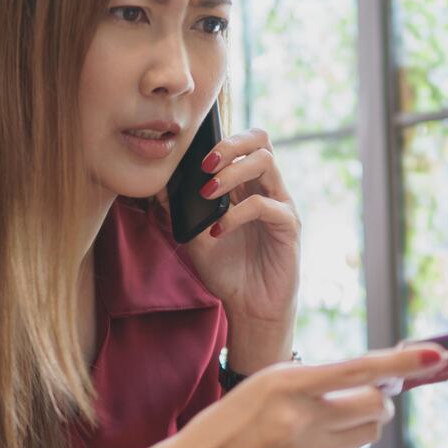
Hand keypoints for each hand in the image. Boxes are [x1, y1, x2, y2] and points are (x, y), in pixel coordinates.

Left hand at [161, 127, 299, 329]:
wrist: (249, 307)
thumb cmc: (227, 270)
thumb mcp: (194, 238)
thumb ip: (180, 211)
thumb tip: (159, 185)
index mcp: (246, 186)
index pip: (243, 142)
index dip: (220, 140)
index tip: (192, 158)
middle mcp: (266, 189)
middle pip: (260, 140)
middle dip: (230, 144)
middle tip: (204, 165)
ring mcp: (280, 205)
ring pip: (265, 162)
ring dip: (231, 172)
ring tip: (207, 193)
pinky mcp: (288, 226)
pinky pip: (265, 205)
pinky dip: (236, 214)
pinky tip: (217, 231)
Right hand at [161, 343, 447, 447]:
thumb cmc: (223, 426)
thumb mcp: (261, 387)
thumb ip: (313, 381)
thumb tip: (374, 380)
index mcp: (287, 385)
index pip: (360, 369)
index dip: (404, 361)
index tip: (437, 353)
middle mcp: (303, 421)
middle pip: (378, 406)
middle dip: (383, 395)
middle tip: (374, 389)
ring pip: (368, 434)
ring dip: (365, 420)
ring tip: (335, 415)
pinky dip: (339, 445)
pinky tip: (307, 445)